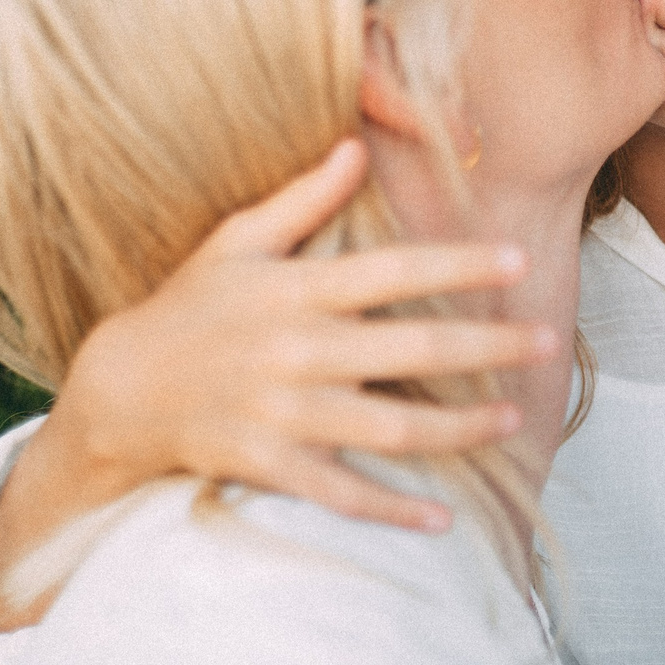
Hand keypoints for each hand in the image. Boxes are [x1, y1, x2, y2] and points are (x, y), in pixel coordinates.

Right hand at [0, 138, 560, 628]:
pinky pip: (342, 493)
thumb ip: (301, 197)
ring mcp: (283, 413)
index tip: (517, 260)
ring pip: (391, 428)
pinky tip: (442, 519)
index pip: (393, 271)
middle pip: (412, 350)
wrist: (117, 392)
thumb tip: (354, 146)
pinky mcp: (268, 465)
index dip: (459, 265)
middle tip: (547, 342)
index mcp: (295, 289)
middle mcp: (296, 351)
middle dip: (488, 347)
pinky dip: (393, 510)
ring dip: (460, 428)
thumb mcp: (236, 240)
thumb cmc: (188, 306)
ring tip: (513, 417)